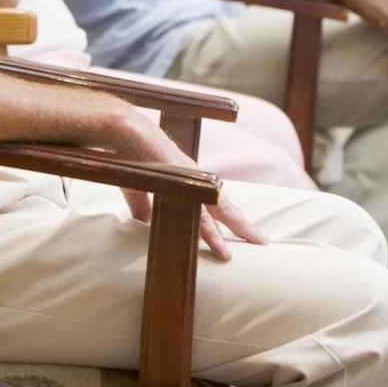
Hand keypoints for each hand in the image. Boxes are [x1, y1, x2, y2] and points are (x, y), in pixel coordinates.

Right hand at [111, 115, 265, 260]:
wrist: (126, 132)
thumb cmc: (132, 153)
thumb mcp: (139, 186)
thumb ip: (143, 206)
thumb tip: (144, 223)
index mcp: (189, 179)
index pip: (215, 203)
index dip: (228, 218)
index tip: (244, 232)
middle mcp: (194, 178)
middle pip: (223, 207)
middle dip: (241, 226)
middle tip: (261, 241)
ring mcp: (188, 179)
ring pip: (212, 210)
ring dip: (219, 234)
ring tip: (229, 254)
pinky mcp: (179, 181)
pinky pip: (195, 210)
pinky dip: (203, 227)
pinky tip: (211, 239)